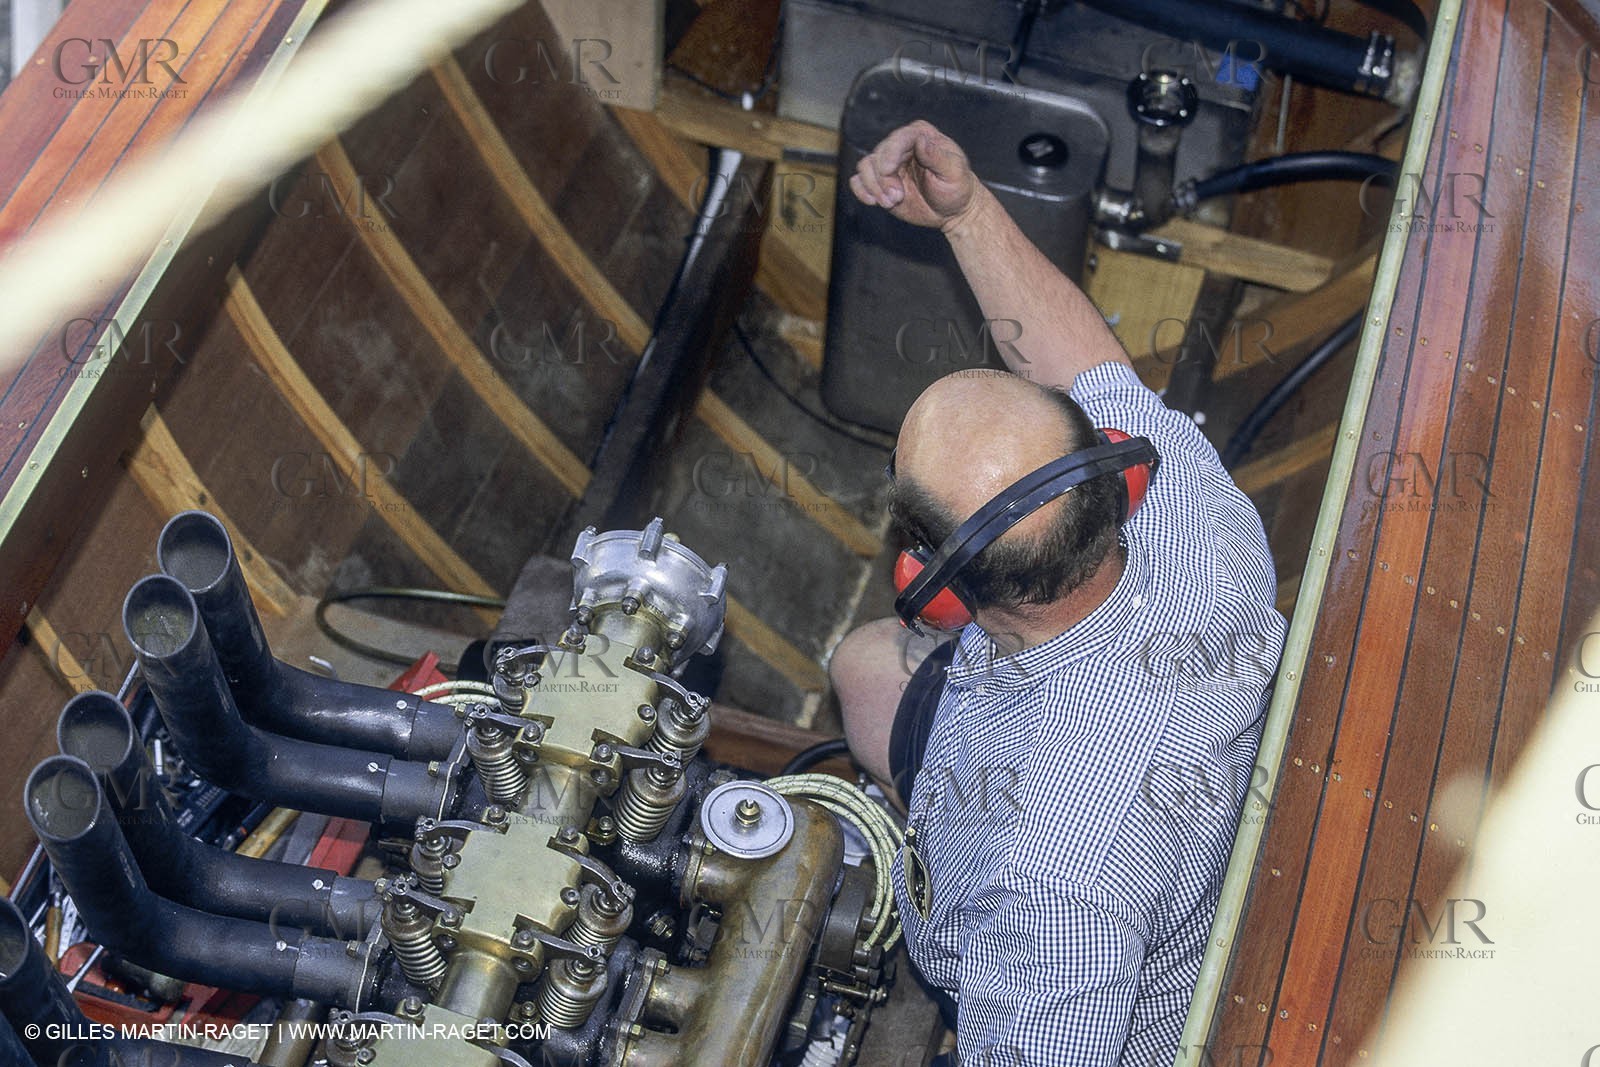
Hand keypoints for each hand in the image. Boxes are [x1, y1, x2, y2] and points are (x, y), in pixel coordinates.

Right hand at [849, 120, 980, 231]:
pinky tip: (873, 201)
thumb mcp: (954, 172)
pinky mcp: (879, 182)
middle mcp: (901, 146)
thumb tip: (921, 141)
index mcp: (920, 136)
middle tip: (898, 197)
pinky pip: (858, 181)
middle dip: (884, 179)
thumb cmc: (957, 187)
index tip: (889, 170)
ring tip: (891, 202)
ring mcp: (888, 164)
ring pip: (865, 166)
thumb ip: (937, 156)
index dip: (891, 152)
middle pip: (879, 154)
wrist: (952, 210)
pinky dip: (862, 191)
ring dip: (874, 187)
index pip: (900, 137)